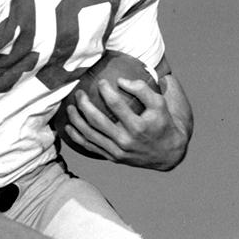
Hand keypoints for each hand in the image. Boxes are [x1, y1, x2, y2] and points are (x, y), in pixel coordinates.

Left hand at [64, 74, 190, 170]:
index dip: (106, 91)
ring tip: (69, 107)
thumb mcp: (161, 103)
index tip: (101, 82)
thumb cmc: (164, 122)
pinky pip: (91, 147)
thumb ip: (142, 89)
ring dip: (76, 120)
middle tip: (79, 93)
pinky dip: (78, 137)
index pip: (117, 106)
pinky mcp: (113, 158)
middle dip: (84, 105)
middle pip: (98, 121)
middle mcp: (126, 141)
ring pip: (91, 135)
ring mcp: (118, 152)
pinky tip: (69, 127)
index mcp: (139, 126)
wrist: (169, 153)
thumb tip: (120, 80)